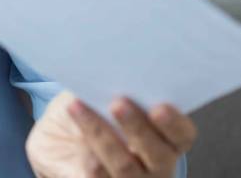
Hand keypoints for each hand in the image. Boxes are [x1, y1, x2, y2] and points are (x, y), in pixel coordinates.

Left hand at [27, 90, 196, 177]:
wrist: (57, 143)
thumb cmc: (89, 113)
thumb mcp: (100, 95)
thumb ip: (112, 89)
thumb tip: (109, 72)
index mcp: (166, 140)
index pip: (183, 135)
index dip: (174, 123)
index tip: (159, 107)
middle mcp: (155, 166)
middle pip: (158, 154)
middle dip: (138, 128)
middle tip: (118, 103)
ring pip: (124, 165)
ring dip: (102, 135)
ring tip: (79, 108)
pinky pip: (97, 175)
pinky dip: (84, 151)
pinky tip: (73, 130)